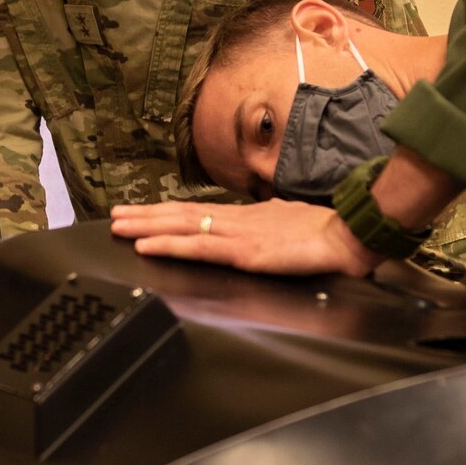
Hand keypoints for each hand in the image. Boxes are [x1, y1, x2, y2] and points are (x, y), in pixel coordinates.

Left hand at [107, 199, 381, 277]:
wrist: (350, 237)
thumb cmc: (327, 236)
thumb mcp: (289, 229)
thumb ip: (270, 229)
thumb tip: (264, 229)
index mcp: (246, 218)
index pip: (199, 213)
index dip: (168, 213)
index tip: (142, 213)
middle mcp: (235, 221)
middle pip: (181, 215)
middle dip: (146, 215)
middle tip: (115, 215)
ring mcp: (237, 235)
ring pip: (181, 226)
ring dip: (147, 226)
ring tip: (119, 226)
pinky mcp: (243, 252)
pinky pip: (197, 248)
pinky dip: (168, 245)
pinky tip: (146, 246)